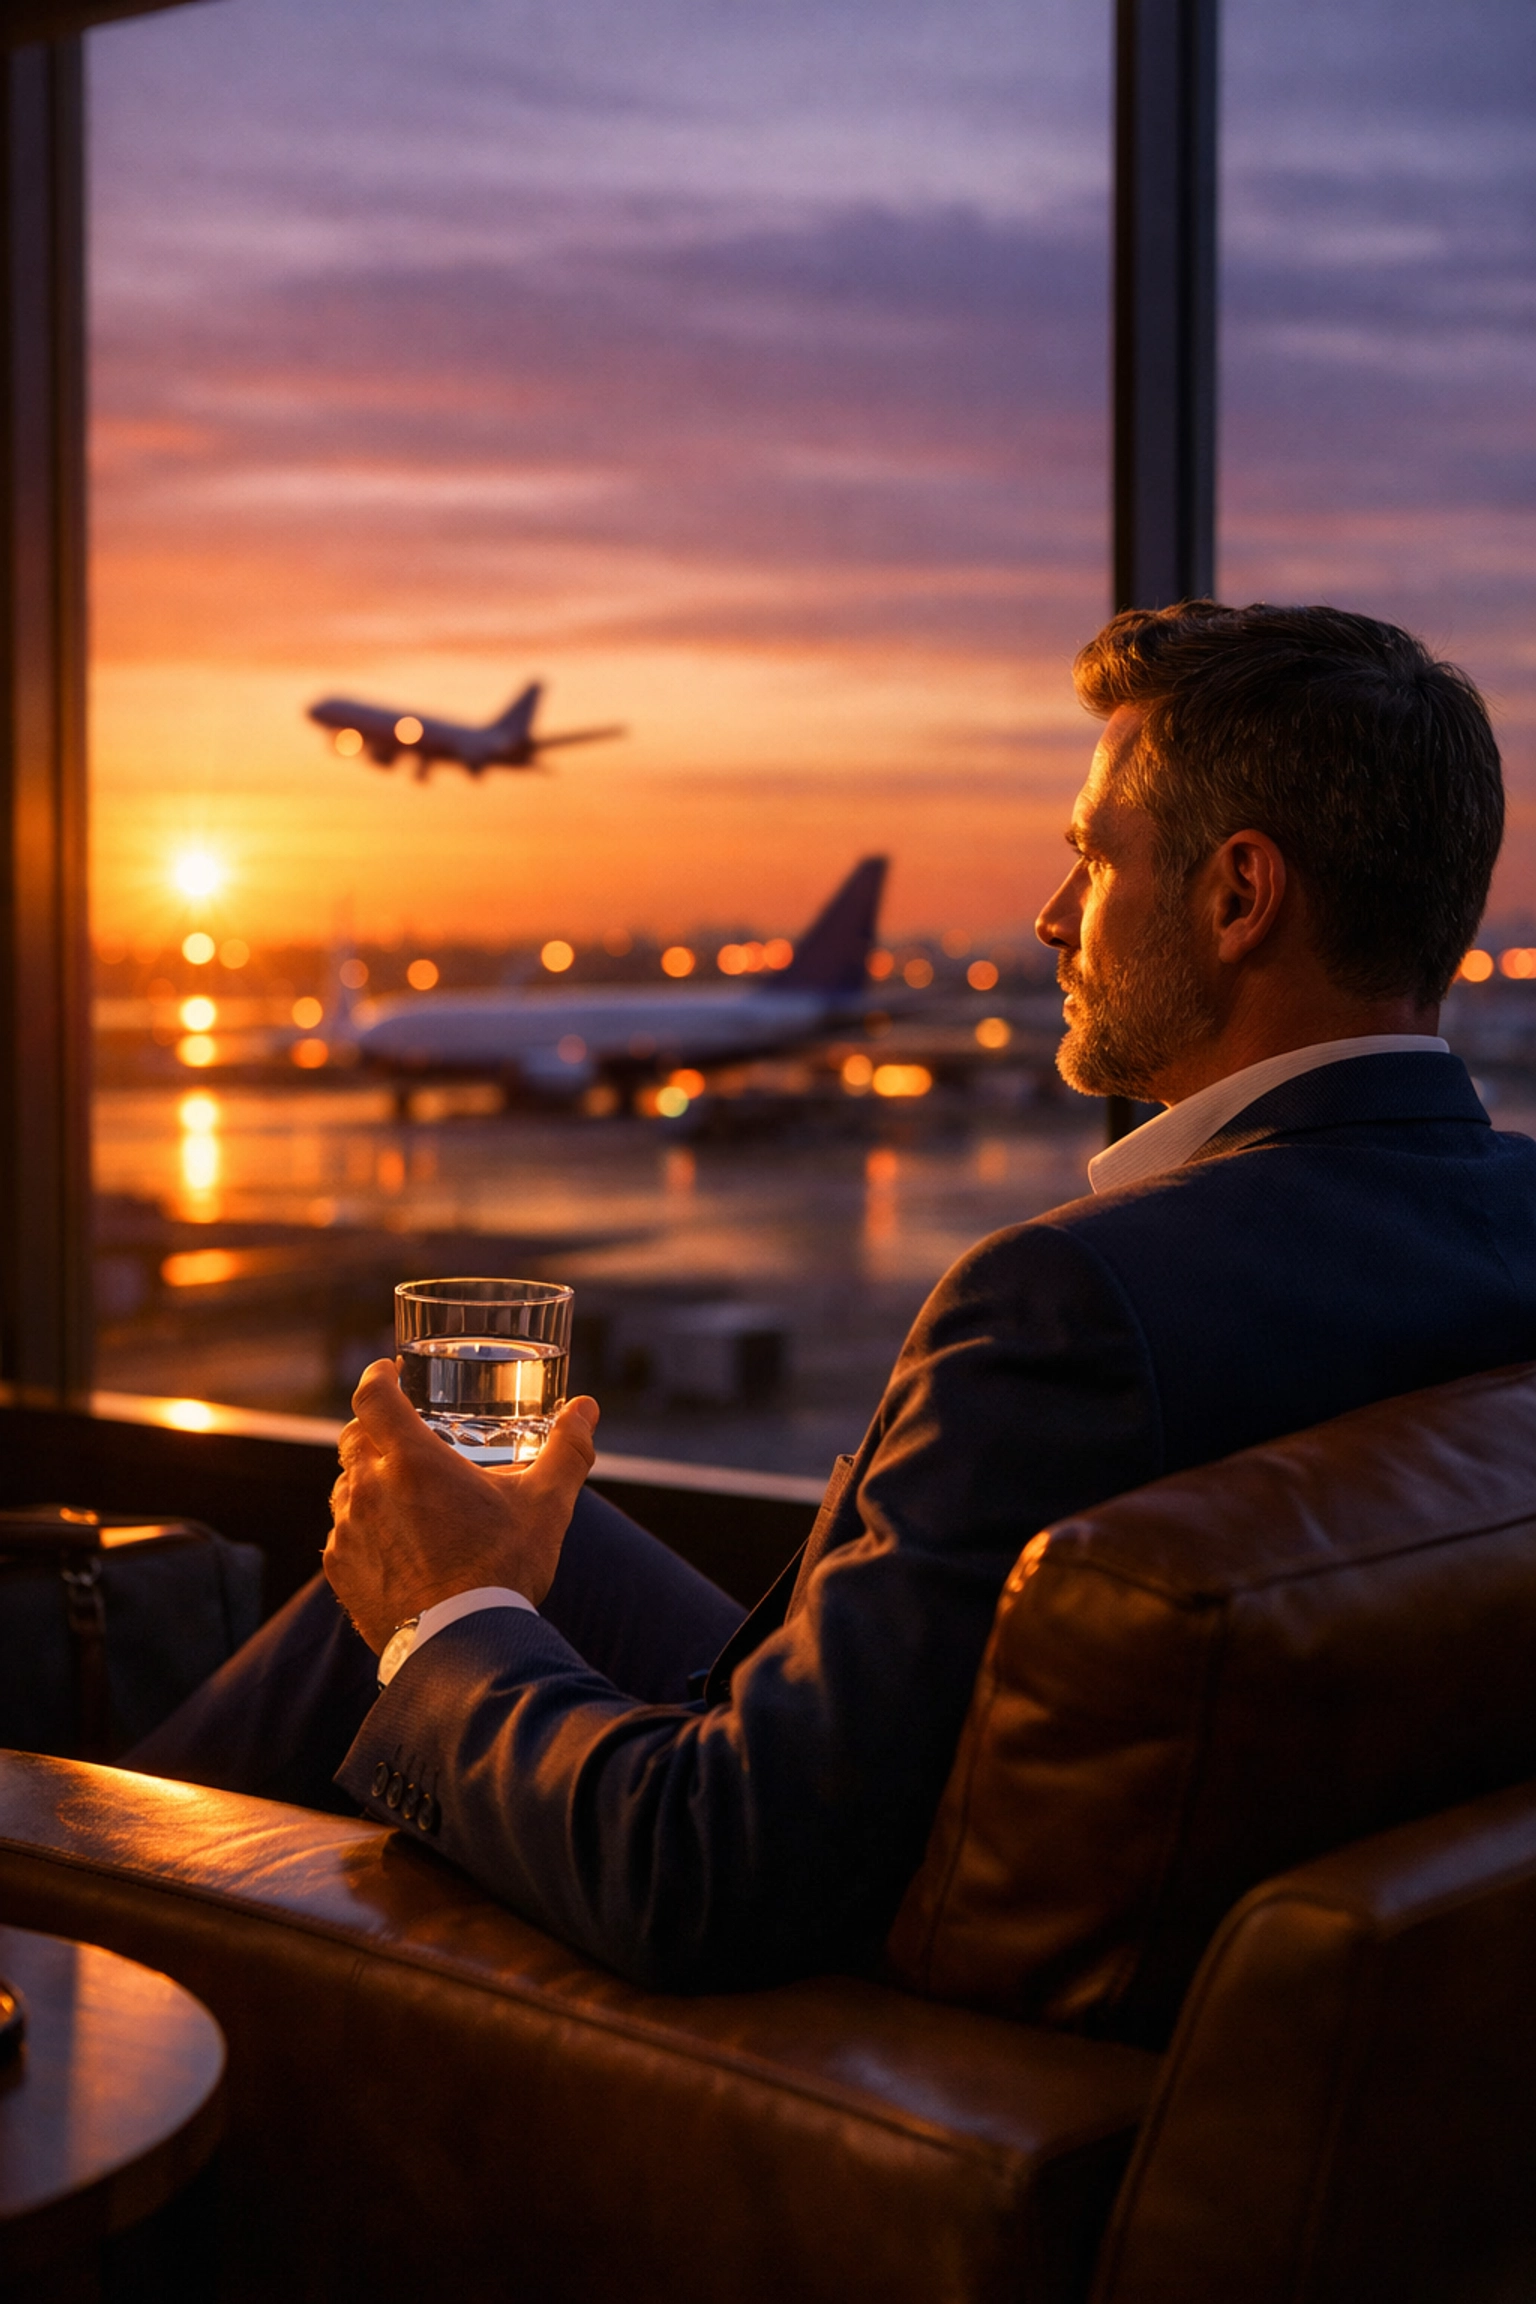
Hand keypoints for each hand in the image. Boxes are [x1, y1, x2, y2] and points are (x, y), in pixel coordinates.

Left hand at [324, 1358, 598, 1650]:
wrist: (461, 1646)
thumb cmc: (502, 1570)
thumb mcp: (545, 1505)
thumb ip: (567, 1449)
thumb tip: (586, 1407)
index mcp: (412, 1460)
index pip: (372, 1396)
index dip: (377, 1377)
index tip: (387, 1372)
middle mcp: (368, 1488)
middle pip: (353, 1437)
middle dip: (373, 1428)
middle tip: (401, 1435)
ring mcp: (348, 1531)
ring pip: (345, 1486)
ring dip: (367, 1480)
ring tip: (401, 1494)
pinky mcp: (340, 1570)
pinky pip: (342, 1533)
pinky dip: (362, 1527)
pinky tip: (392, 1543)